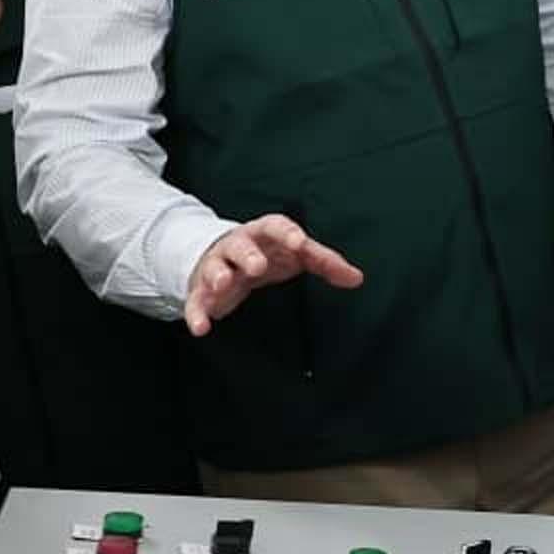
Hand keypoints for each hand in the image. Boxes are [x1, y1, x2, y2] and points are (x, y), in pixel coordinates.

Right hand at [184, 214, 362, 337]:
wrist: (224, 257)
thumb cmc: (269, 253)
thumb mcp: (296, 254)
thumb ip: (325, 263)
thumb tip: (357, 278)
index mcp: (264, 233)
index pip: (275, 226)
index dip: (288, 233)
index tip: (300, 243)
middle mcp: (238, 246)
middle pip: (241, 244)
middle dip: (248, 254)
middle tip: (257, 266)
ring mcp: (218, 266)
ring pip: (215, 268)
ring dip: (218, 275)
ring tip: (223, 284)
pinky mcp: (202, 290)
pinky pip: (196, 301)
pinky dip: (196, 313)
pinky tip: (201, 328)